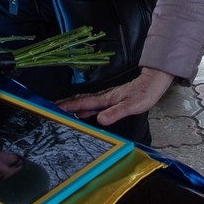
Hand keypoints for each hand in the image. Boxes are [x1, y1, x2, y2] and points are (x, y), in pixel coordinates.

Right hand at [57, 68, 174, 126]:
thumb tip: (100, 120)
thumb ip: (115, 113)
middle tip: (50, 109)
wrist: (153, 83)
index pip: (82, 103)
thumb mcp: (131, 106)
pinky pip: (92, 105)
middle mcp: (103, 98)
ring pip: (85, 103)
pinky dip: (82, 108)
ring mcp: (107, 98)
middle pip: (80, 101)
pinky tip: (82, 114)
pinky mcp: (111, 100)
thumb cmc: (144, 94)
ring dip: (72, 106)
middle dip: (64, 105)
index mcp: (105, 99)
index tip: (53, 108)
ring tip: (60, 111)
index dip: (68, 106)